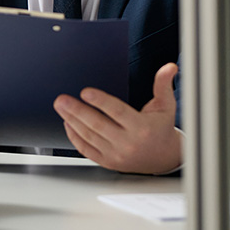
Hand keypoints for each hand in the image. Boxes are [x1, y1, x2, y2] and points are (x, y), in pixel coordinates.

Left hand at [54, 62, 181, 173]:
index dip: (101, 101)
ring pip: (89, 136)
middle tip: (62, 99)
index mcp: (142, 127)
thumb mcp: (166, 106)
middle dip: (77, 110)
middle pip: (98, 124)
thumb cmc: (161, 129)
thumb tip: (169, 67)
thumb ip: (163, 85)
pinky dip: (74, 136)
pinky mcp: (108, 162)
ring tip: (61, 107)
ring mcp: (116, 155)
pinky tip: (67, 123)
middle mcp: (128, 143)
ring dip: (71, 120)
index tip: (85, 92)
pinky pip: (86, 149)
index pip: (117, 112)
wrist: (163, 158)